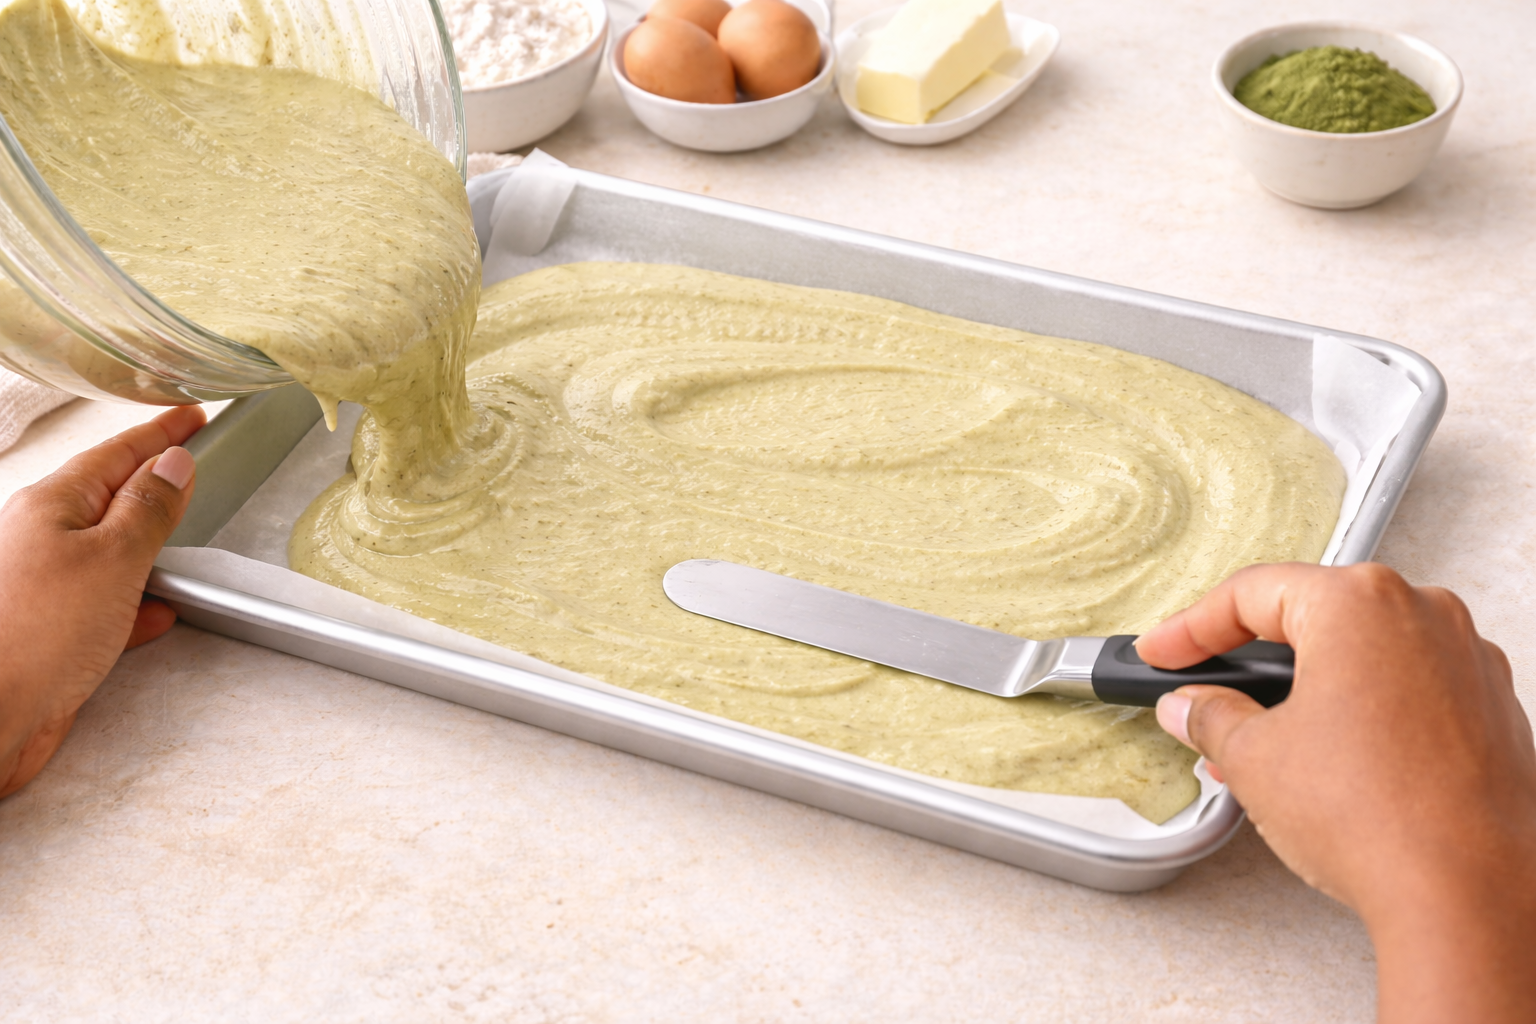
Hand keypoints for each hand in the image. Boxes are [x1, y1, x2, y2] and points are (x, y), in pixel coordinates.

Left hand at [0, 405, 204, 798]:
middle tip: (188, 461)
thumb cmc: (36, 635)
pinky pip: (103, 604)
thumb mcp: (112, 559)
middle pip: (106, 496)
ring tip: (182, 531)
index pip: (116, 454)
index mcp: (51, 507)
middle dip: (149, 480)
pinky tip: (158, 612)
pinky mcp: (49, 634)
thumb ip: (149, 510)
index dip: (160, 433)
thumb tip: (174, 466)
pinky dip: (136, 601)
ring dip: (146, 542)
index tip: (191, 415)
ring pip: (106, 550)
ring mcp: (42, 587)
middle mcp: (40, 539)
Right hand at [1137, 562, 1535, 1023]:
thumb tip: (1192, 707)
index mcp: (1359, 603)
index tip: (1162, 651)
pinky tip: (1325, 760)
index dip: (1189, 628)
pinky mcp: (1492, 710)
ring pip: (1360, 655)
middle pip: (1310, 618)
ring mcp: (1467, 661)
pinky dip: (1359, 712)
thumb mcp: (1253, 758)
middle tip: (1203, 694)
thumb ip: (1210, 716)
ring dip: (1303, 692)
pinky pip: (1406, 689)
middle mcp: (1423, 614)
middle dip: (1250, 664)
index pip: (1250, 594)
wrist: (1467, 896)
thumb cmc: (1378, 818)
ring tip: (1258, 747)